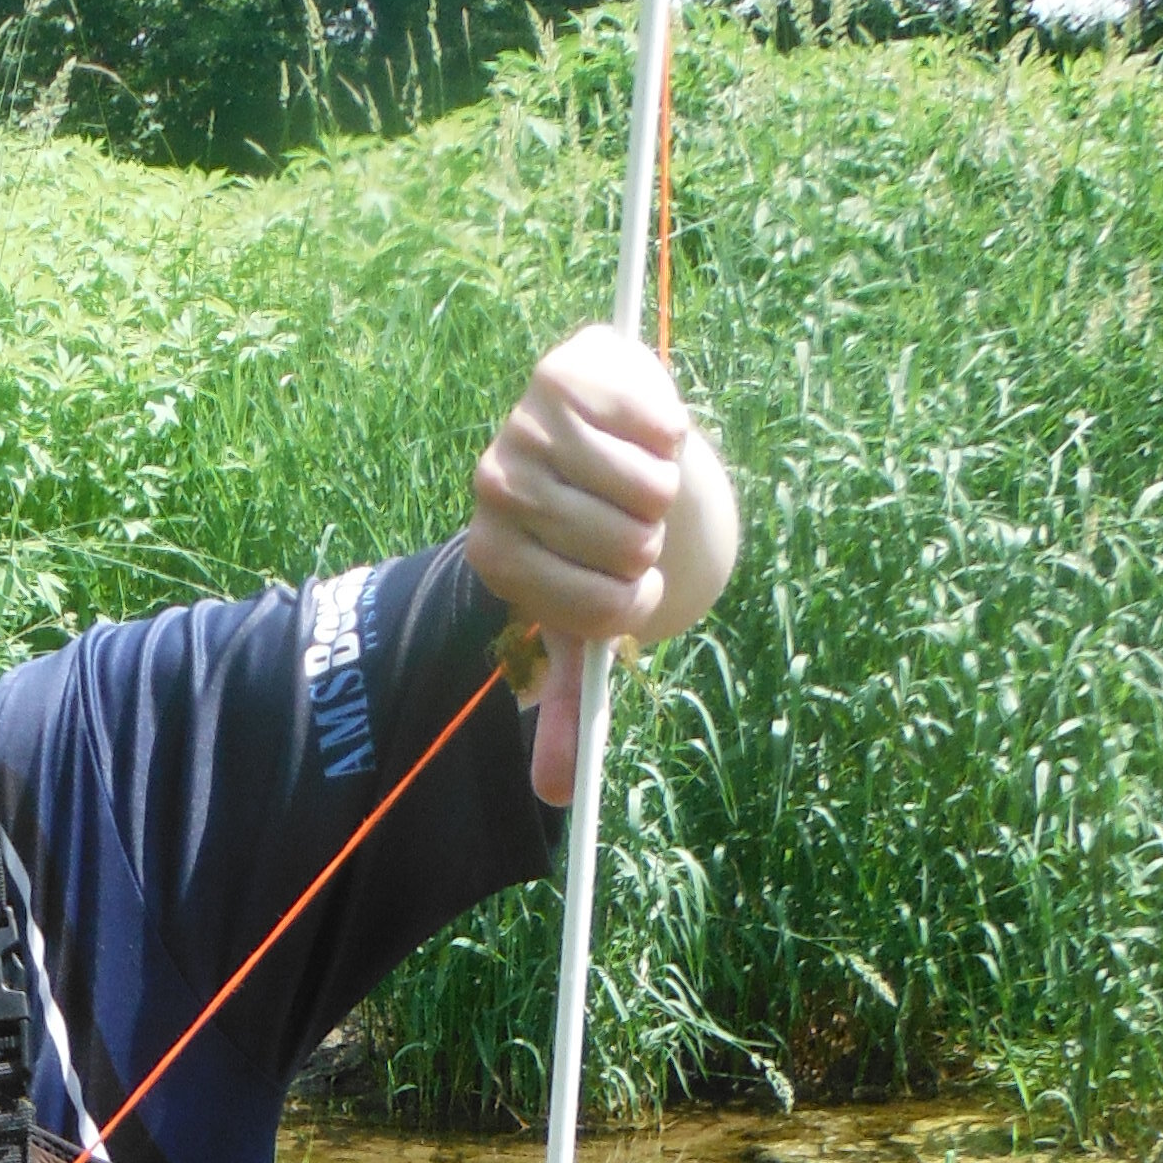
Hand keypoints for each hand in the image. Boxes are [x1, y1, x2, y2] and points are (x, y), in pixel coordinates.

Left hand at [469, 328, 738, 797]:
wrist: (605, 446)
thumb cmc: (594, 548)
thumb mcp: (581, 624)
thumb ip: (569, 702)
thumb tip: (557, 795)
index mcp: (493, 556)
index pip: (591, 607)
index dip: (629, 601)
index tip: (623, 584)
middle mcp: (492, 487)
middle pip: (622, 542)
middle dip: (648, 543)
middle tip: (630, 526)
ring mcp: (523, 424)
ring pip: (642, 483)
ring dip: (663, 489)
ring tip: (638, 481)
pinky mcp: (568, 368)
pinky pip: (654, 418)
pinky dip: (670, 433)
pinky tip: (646, 433)